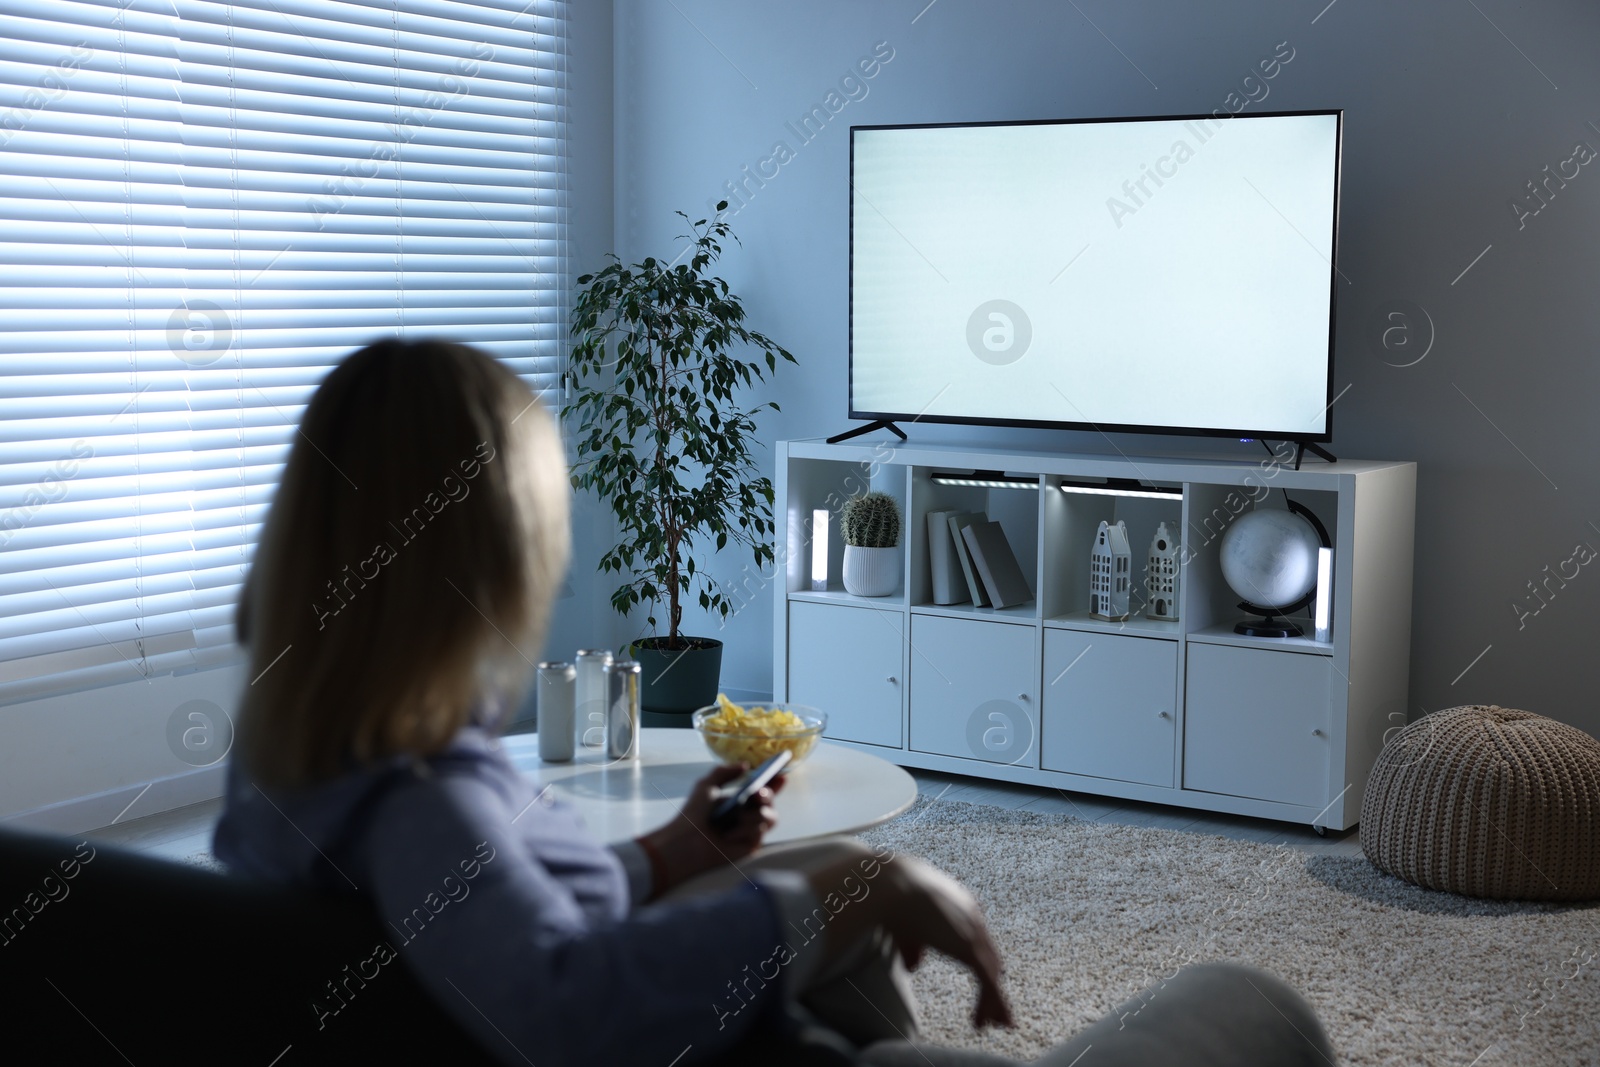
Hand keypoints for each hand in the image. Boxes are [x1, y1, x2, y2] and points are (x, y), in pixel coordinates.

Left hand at [636, 763, 784, 894]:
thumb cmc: (694, 814)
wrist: (686, 840)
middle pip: (771, 803)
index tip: (782, 775)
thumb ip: (724, 771)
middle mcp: (747, 815)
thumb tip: (745, 765)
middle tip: (756, 792)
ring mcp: (750, 831)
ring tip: (738, 815)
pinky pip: (759, 833)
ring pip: (771, 817)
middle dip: (768, 795)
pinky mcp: (750, 846)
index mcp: (739, 801)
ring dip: (754, 815)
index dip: (775, 783)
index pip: (763, 790)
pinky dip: (744, 831)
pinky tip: (729, 835)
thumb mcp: (706, 785)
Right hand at [881, 856, 1012, 1029]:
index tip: (983, 985)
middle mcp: (972, 917)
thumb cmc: (893, 902)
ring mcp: (973, 933)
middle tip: (994, 1012)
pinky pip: (988, 983)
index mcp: (960, 907)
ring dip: (993, 1002)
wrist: (892, 888)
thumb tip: (915, 967)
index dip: (981, 965)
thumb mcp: (905, 928)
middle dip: (992, 986)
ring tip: (991, 1024)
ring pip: (992, 973)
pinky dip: (990, 1005)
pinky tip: (980, 1022)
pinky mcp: (969, 949)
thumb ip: (914, 948)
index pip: (978, 942)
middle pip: (990, 958)